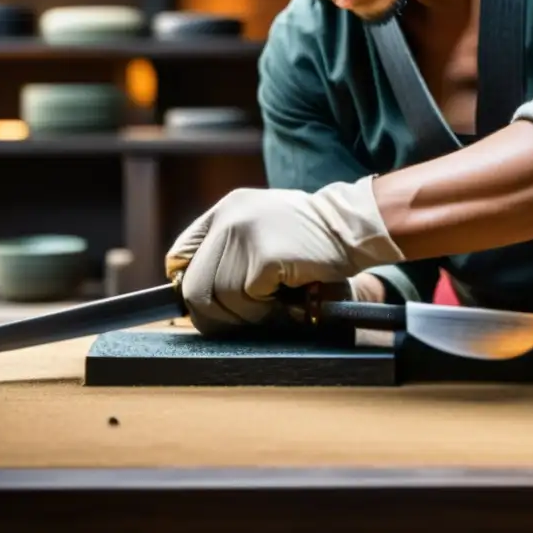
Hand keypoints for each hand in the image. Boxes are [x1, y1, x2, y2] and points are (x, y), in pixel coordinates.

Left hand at [165, 176, 404, 334]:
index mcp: (226, 209)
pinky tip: (286, 304)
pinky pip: (247, 301)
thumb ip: (233, 249)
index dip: (187, 286)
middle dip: (215, 314)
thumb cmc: (313, 238)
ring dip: (245, 316)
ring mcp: (244, 235)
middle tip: (244, 322)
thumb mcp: (265, 229)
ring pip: (219, 298)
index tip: (207, 304)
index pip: (179, 255)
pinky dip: (265, 313)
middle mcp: (228, 218)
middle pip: (194, 286)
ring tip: (272, 311)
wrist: (354, 227)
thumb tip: (198, 296)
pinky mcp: (264, 256)